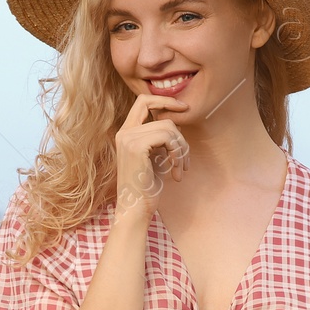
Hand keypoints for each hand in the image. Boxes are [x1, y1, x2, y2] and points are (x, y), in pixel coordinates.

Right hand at [111, 92, 189, 225]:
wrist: (136, 209)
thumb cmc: (147, 187)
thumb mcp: (156, 157)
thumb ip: (161, 139)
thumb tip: (177, 123)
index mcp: (126, 133)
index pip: (144, 101)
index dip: (165, 100)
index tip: (184, 108)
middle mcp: (124, 132)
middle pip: (162, 115)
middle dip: (180, 135)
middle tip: (186, 157)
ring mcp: (128, 138)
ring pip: (168, 127)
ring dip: (181, 149)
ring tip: (181, 169)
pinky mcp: (136, 147)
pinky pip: (167, 137)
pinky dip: (178, 153)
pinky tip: (176, 172)